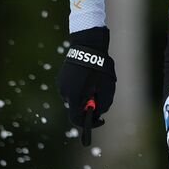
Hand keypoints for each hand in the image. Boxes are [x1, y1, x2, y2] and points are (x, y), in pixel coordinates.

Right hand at [58, 26, 116, 145]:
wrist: (88, 45)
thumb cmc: (99, 68)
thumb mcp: (107, 88)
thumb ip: (103, 105)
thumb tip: (99, 112)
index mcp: (74, 98)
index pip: (77, 120)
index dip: (89, 123)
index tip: (100, 120)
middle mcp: (64, 94)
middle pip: (76, 108)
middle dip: (89, 105)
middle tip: (100, 95)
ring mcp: (61, 85)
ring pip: (74, 97)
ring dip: (85, 95)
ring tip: (95, 82)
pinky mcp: (62, 77)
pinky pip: (72, 88)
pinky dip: (80, 87)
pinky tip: (89, 76)